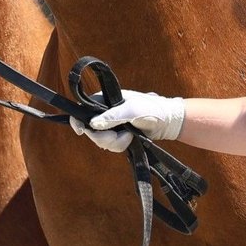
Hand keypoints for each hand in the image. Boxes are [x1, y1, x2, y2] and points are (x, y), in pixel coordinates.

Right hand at [70, 89, 185, 151]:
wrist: (167, 121)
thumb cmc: (150, 109)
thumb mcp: (131, 110)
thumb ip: (112, 117)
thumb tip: (92, 124)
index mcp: (104, 100)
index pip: (83, 109)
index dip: (78, 121)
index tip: (80, 132)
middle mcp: (105, 112)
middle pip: (91, 130)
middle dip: (104, 137)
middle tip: (117, 137)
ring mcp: (111, 125)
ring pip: (101, 140)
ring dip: (114, 142)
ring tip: (129, 137)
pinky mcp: (118, 135)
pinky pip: (111, 145)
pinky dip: (120, 145)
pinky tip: (130, 139)